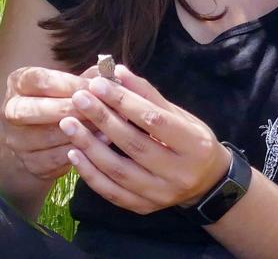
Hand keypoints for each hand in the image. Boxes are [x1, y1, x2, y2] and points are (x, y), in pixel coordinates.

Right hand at [2, 66, 103, 179]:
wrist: (41, 134)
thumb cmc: (62, 99)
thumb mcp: (71, 82)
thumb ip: (89, 76)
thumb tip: (112, 74)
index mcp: (20, 83)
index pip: (41, 81)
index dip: (70, 84)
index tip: (95, 86)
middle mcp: (12, 110)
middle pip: (38, 109)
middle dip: (72, 108)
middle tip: (100, 107)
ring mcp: (17, 139)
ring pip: (48, 136)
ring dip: (80, 131)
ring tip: (106, 125)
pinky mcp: (29, 162)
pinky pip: (55, 158)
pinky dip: (80, 150)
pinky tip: (100, 142)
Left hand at [59, 65, 231, 214]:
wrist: (207, 181)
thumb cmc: (193, 140)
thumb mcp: (179, 114)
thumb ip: (148, 95)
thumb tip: (119, 72)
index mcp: (194, 144)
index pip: (153, 120)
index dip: (124, 101)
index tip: (99, 84)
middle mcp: (179, 172)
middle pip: (134, 144)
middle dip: (103, 119)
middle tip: (80, 99)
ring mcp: (161, 194)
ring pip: (119, 171)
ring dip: (90, 146)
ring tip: (69, 124)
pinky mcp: (145, 207)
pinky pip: (112, 192)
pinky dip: (91, 173)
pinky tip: (74, 154)